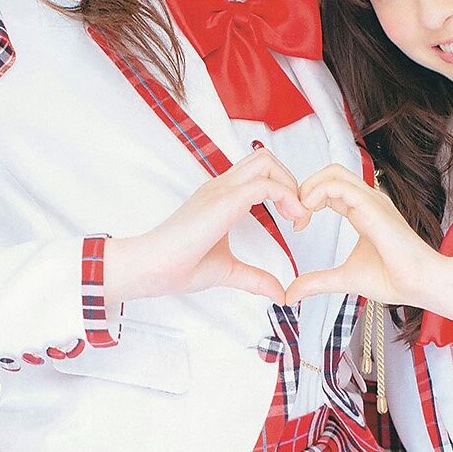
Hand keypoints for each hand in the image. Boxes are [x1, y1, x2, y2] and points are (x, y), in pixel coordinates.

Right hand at [105, 148, 309, 304]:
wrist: (153, 268)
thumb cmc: (179, 266)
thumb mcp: (228, 271)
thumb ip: (255, 278)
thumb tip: (278, 292)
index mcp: (220, 197)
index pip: (258, 173)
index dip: (284, 190)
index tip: (294, 220)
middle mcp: (221, 187)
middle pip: (266, 158)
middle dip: (292, 181)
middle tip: (299, 215)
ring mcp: (221, 190)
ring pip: (267, 162)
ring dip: (291, 185)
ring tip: (297, 216)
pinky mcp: (223, 201)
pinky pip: (265, 184)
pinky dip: (286, 197)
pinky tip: (292, 220)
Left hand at [284, 165, 442, 307]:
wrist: (421, 284)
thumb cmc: (394, 278)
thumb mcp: (344, 278)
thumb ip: (317, 282)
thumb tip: (290, 294)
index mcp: (363, 211)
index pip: (330, 188)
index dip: (307, 200)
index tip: (298, 225)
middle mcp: (368, 201)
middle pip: (330, 173)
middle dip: (305, 187)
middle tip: (294, 215)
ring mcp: (372, 201)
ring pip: (334, 173)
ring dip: (309, 188)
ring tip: (300, 214)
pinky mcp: (373, 207)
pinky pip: (340, 186)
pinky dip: (318, 193)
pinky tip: (308, 211)